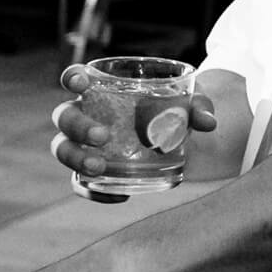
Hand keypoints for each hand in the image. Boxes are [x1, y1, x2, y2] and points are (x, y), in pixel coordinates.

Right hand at [53, 63, 217, 202]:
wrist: (181, 140)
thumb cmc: (176, 109)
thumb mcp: (191, 102)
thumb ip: (199, 106)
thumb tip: (209, 122)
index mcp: (105, 88)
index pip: (77, 76)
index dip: (72, 76)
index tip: (80, 82)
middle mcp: (87, 114)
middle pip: (64, 115)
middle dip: (77, 125)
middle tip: (103, 136)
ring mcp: (85, 144)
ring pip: (62, 148)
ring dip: (75, 157)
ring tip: (100, 167)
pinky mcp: (93, 171)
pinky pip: (80, 183)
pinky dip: (93, 191)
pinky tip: (119, 195)